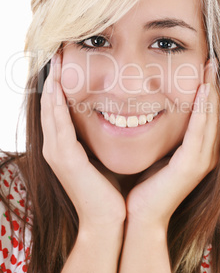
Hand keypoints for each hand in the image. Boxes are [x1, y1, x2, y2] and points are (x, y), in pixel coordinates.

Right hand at [40, 54, 125, 228]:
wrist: (109, 220)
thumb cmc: (110, 188)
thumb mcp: (102, 155)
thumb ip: (100, 136)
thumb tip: (116, 115)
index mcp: (64, 146)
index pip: (58, 108)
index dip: (60, 84)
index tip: (66, 62)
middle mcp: (54, 146)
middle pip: (50, 104)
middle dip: (53, 78)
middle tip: (56, 52)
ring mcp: (56, 152)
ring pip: (50, 109)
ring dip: (52, 84)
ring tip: (55, 60)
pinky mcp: (64, 158)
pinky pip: (58, 123)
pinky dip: (56, 102)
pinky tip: (58, 84)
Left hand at [125, 59, 219, 228]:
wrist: (139, 216)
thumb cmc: (144, 183)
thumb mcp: (158, 151)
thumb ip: (164, 134)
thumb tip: (152, 109)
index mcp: (198, 150)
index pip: (207, 113)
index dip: (208, 89)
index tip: (204, 66)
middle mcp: (206, 153)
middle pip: (214, 112)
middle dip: (213, 85)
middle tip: (212, 60)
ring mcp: (202, 160)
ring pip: (211, 117)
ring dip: (211, 91)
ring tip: (210, 67)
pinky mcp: (192, 165)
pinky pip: (199, 130)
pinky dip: (203, 109)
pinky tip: (203, 89)